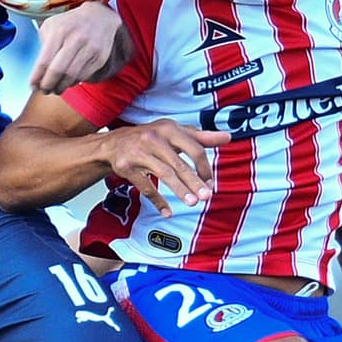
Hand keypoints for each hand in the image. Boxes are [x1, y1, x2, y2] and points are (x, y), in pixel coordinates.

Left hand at [29, 1, 123, 93]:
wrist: (100, 16)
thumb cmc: (70, 23)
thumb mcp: (51, 26)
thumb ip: (42, 45)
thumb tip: (38, 71)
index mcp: (59, 31)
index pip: (44, 61)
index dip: (37, 78)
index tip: (33, 85)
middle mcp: (75, 39)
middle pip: (58, 71)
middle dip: (48, 85)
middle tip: (43, 90)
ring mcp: (89, 49)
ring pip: (71, 77)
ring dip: (60, 87)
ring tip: (54, 89)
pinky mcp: (99, 58)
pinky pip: (83, 76)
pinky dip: (72, 83)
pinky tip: (67, 81)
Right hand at [102, 119, 229, 214]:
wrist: (113, 143)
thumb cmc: (151, 138)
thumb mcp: (174, 133)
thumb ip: (201, 137)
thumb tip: (228, 137)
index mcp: (169, 129)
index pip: (194, 148)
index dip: (204, 167)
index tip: (210, 182)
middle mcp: (154, 138)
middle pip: (179, 163)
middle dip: (194, 182)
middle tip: (206, 197)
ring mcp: (139, 153)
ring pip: (163, 174)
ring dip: (179, 190)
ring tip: (192, 203)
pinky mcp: (126, 166)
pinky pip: (145, 186)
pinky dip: (157, 200)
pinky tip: (167, 212)